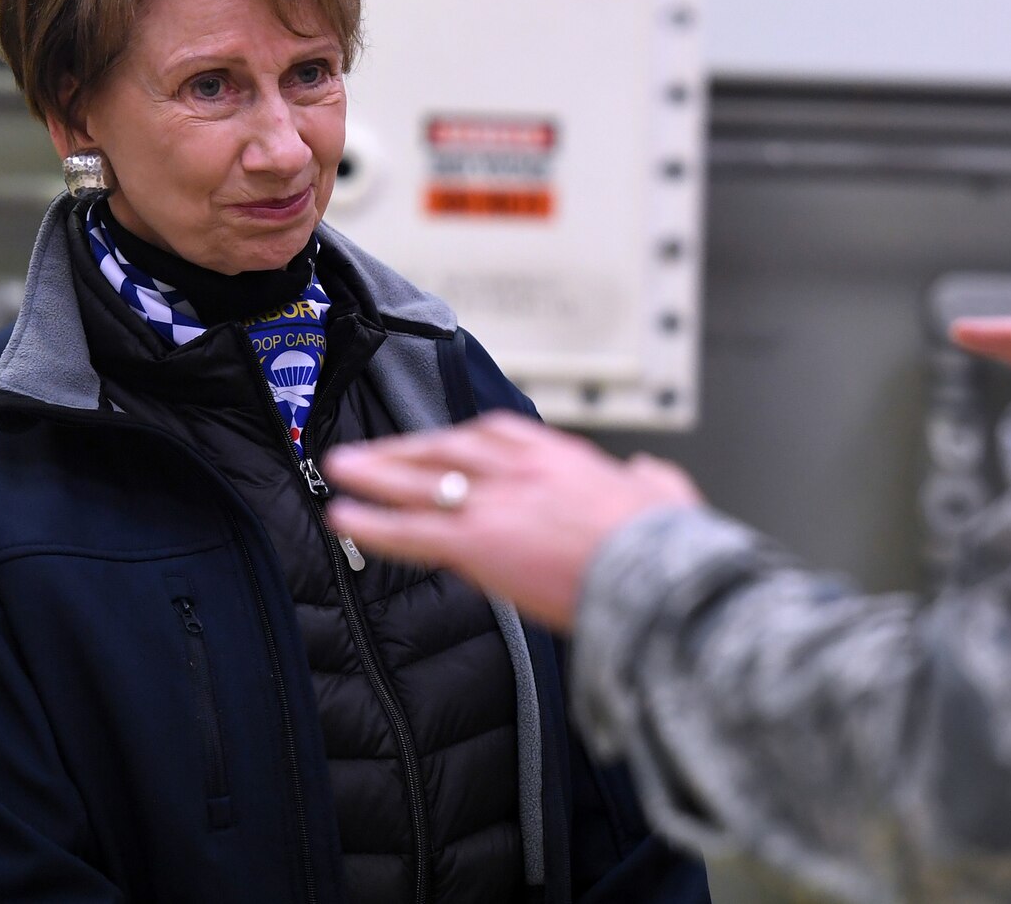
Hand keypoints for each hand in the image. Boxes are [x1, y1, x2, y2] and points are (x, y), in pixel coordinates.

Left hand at [323, 412, 703, 631]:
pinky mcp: (478, 542)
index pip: (497, 436)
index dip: (460, 440)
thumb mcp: (667, 497)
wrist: (659, 575)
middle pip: (449, 450)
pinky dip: (373, 524)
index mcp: (563, 457)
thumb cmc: (670, 545)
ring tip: (340, 469)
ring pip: (422, 481)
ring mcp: (496, 502)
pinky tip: (342, 519)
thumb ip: (654, 481)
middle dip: (405, 450)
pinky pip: (413, 531)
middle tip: (369, 451)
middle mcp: (522, 470)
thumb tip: (652, 473)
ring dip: (376, 473)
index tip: (439, 443)